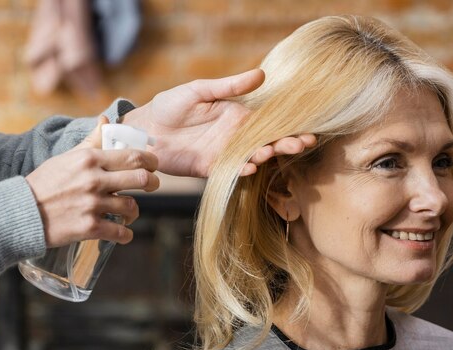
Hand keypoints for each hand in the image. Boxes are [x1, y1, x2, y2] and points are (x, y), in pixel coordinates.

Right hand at [26, 117, 159, 246]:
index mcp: (90, 160)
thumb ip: (91, 141)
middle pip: (141, 179)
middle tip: (152, 186)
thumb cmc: (44, 183)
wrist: (20, 211)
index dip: (151, 161)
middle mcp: (94, 180)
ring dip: (134, 212)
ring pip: (132, 207)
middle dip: (153, 183)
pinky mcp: (89, 227)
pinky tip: (122, 233)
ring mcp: (92, 204)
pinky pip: (120, 232)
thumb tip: (106, 120)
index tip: (154, 165)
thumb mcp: (67, 157)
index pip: (134, 156)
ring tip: (128, 213)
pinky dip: (125, 235)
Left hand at [122, 69, 316, 176]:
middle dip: (285, 144)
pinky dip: (241, 170)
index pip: (268, 123)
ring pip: (252, 158)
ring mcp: (223, 154)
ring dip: (265, 156)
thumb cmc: (170, 105)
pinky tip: (250, 166)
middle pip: (266, 142)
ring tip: (274, 152)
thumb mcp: (200, 90)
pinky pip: (230, 172)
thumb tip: (261, 74)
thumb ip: (230, 86)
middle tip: (301, 144)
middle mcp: (234, 137)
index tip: (307, 131)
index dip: (288, 127)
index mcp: (237, 116)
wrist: (145, 129)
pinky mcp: (210, 169)